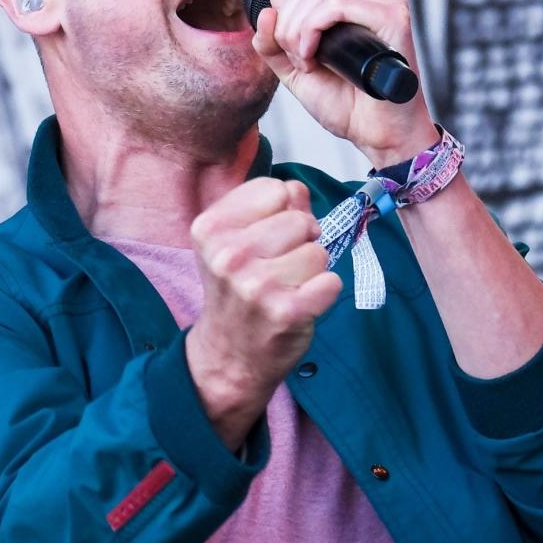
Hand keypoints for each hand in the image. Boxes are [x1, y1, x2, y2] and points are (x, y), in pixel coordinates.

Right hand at [186, 177, 341, 449]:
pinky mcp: (285, 312)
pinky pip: (331, 282)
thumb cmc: (237, 290)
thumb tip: (298, 190)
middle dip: (300, 240)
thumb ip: (271, 206)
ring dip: (312, 269)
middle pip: (300, 220)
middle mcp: (228, 255)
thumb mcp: (236, 239)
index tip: (267, 237)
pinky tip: (301, 304)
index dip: (281, 211)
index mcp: (210, 228)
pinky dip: (324, 292)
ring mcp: (255, 286)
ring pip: (318, 251)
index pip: (275, 189)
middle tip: (280, 267)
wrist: (229, 353)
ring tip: (288, 287)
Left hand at [251, 0, 438, 166]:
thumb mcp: (294, 70)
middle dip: (286, 25)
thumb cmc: (346, 103)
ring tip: (307, 64)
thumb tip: (266, 13)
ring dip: (296, 33)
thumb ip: (272, 44)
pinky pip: (334, 6)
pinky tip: (313, 59)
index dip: (282, 6)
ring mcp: (385, 0)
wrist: (377, 134)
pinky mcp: (392, 16)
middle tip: (299, 61)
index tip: (289, 47)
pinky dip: (311, 32)